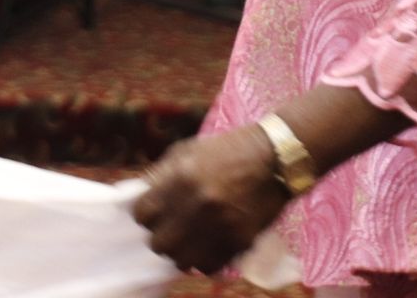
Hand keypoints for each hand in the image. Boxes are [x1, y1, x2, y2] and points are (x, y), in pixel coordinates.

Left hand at [132, 124, 288, 274]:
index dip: (148, 214)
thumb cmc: (228, 149)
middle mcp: (196, 204)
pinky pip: (208, 267)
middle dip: (164, 236)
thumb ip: (162, 174)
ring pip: (181, 260)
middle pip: (158, 243)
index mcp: (181, 178)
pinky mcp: (238, 241)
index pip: (142, 214)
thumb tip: (141, 196)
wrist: (275, 157)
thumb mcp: (189, 149)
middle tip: (175, 228)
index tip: (157, 213)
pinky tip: (211, 244)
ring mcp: (218, 225)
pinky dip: (206, 260)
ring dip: (184, 251)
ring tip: (193, 239)